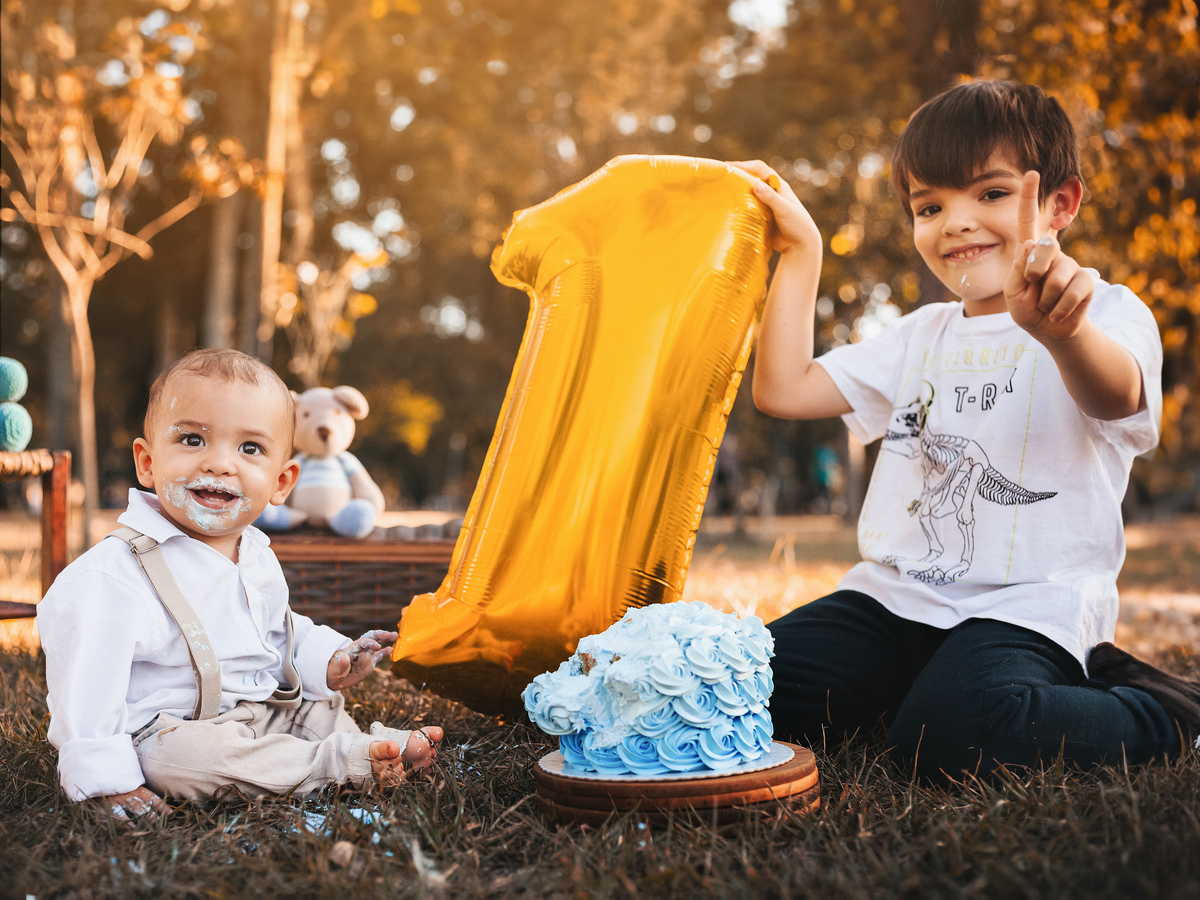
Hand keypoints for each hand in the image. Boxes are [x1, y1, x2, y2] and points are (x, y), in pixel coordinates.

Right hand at [96, 786, 171, 826]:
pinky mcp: (104, 806)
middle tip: (162, 822)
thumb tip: (152, 802)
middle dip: (154, 814)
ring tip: (152, 824)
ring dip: (143, 817)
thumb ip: (137, 792)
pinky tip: (131, 828)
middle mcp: (127, 793)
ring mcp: (116, 799)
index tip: (170, 813)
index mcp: (134, 787)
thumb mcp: (125, 784)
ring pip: (132, 809)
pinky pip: (115, 814)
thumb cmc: (111, 782)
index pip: (151, 797)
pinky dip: (124, 821)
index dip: (161, 805)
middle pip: (144, 805)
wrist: (91, 776)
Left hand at [327, 629, 397, 689]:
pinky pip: (378, 656)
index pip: (362, 642)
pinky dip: (384, 652)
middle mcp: (360, 650)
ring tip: (395, 636)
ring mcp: (366, 655)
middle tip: (392, 635)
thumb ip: (341, 664)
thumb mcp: (335, 669)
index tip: (377, 646)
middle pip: (371, 638)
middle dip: (381, 635)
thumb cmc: (333, 671)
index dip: (370, 643)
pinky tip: (391, 649)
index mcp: (352, 649)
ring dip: (386, 639)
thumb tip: (344, 657)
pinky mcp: (370, 662)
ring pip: (377, 644)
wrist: (334, 678)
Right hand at [729, 161, 821, 254]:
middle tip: (721, 177)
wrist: (802, 246)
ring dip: (737, 191)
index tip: (728, 167)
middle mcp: (772, 193)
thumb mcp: (784, 209)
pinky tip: (729, 210)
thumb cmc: (797, 225)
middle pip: (752, 179)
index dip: (744, 165)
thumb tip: (755, 184)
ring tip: (721, 192)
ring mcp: (766, 205)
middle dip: (738, 176)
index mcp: (779, 186)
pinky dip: (739, 207)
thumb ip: (770, 197)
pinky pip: (748, 209)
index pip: (759, 169)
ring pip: (749, 194)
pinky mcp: (762, 217)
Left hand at [1003, 170, 1093, 343]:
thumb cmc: (1027, 308)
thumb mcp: (1013, 291)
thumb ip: (1018, 269)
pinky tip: (1057, 311)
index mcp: (1029, 252)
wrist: (1049, 330)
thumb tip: (1030, 242)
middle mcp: (1051, 253)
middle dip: (1034, 274)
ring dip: (1045, 299)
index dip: (1030, 197)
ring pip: (1056, 278)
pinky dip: (1060, 308)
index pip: (1028, 221)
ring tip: (1045, 303)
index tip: (1031, 173)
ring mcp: (1070, 265)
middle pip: (1044, 249)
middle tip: (1033, 288)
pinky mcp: (1086, 280)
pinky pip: (1073, 292)